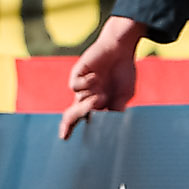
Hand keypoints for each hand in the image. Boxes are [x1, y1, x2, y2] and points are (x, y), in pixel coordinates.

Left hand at [60, 16, 143, 138]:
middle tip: (64, 135)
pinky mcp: (77, 74)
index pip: (86, 119)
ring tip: (102, 95)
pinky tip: (95, 77)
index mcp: (100, 103)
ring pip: (78, 101)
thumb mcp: (124, 94)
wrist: (120, 49)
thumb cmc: (124, 71)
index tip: (65, 139)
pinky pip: (74, 86)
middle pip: (75, 114)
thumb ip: (116, 107)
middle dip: (70, 124)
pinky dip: (85, 84)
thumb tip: (110, 125)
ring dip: (89, 102)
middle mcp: (88, 96)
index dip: (75, 129)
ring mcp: (83, 85)